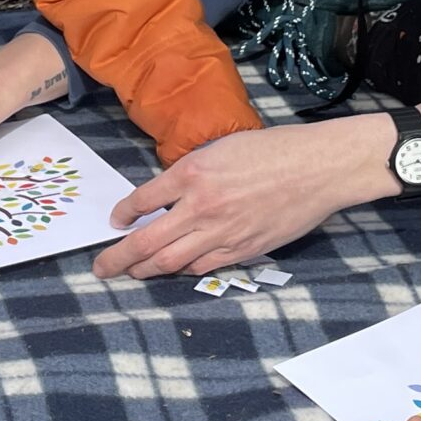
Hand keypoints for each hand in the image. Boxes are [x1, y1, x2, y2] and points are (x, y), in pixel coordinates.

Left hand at [94, 116, 398, 279]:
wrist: (318, 168)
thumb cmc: (273, 150)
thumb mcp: (222, 148)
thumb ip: (192, 173)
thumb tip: (168, 196)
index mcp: (192, 173)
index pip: (142, 200)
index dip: (122, 215)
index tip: (115, 222)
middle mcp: (201, 206)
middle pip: (147, 242)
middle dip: (118, 259)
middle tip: (102, 269)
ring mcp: (222, 233)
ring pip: (171, 262)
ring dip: (146, 270)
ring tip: (132, 273)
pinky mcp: (242, 250)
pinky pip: (203, 267)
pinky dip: (183, 270)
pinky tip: (175, 270)